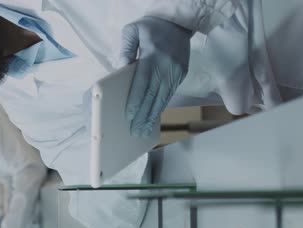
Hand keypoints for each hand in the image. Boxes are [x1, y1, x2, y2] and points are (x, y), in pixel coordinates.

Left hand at [120, 16, 191, 136]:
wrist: (178, 22)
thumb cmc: (151, 27)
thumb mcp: (133, 30)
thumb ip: (126, 48)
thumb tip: (121, 66)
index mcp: (153, 57)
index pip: (143, 83)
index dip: (136, 101)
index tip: (129, 116)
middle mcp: (166, 67)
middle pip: (153, 96)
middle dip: (143, 115)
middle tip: (135, 131)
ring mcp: (176, 72)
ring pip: (163, 98)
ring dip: (153, 116)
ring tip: (143, 130)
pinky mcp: (181, 74)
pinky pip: (169, 94)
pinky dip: (161, 107)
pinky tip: (154, 118)